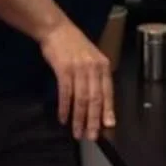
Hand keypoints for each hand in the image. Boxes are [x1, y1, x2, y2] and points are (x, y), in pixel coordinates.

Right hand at [40, 20, 115, 141]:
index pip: (108, 93)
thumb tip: (100, 102)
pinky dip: (64, 108)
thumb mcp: (91, 58)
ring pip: (81, 99)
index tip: (108, 127)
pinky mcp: (64, 69)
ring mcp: (78, 68)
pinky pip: (66, 93)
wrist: (56, 29)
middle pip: (95, 99)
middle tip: (92, 136)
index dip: (108, 111)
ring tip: (77, 132)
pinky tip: (63, 118)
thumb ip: (96, 77)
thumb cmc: (74, 45)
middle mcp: (93, 68)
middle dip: (94, 120)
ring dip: (79, 118)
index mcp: (103, 66)